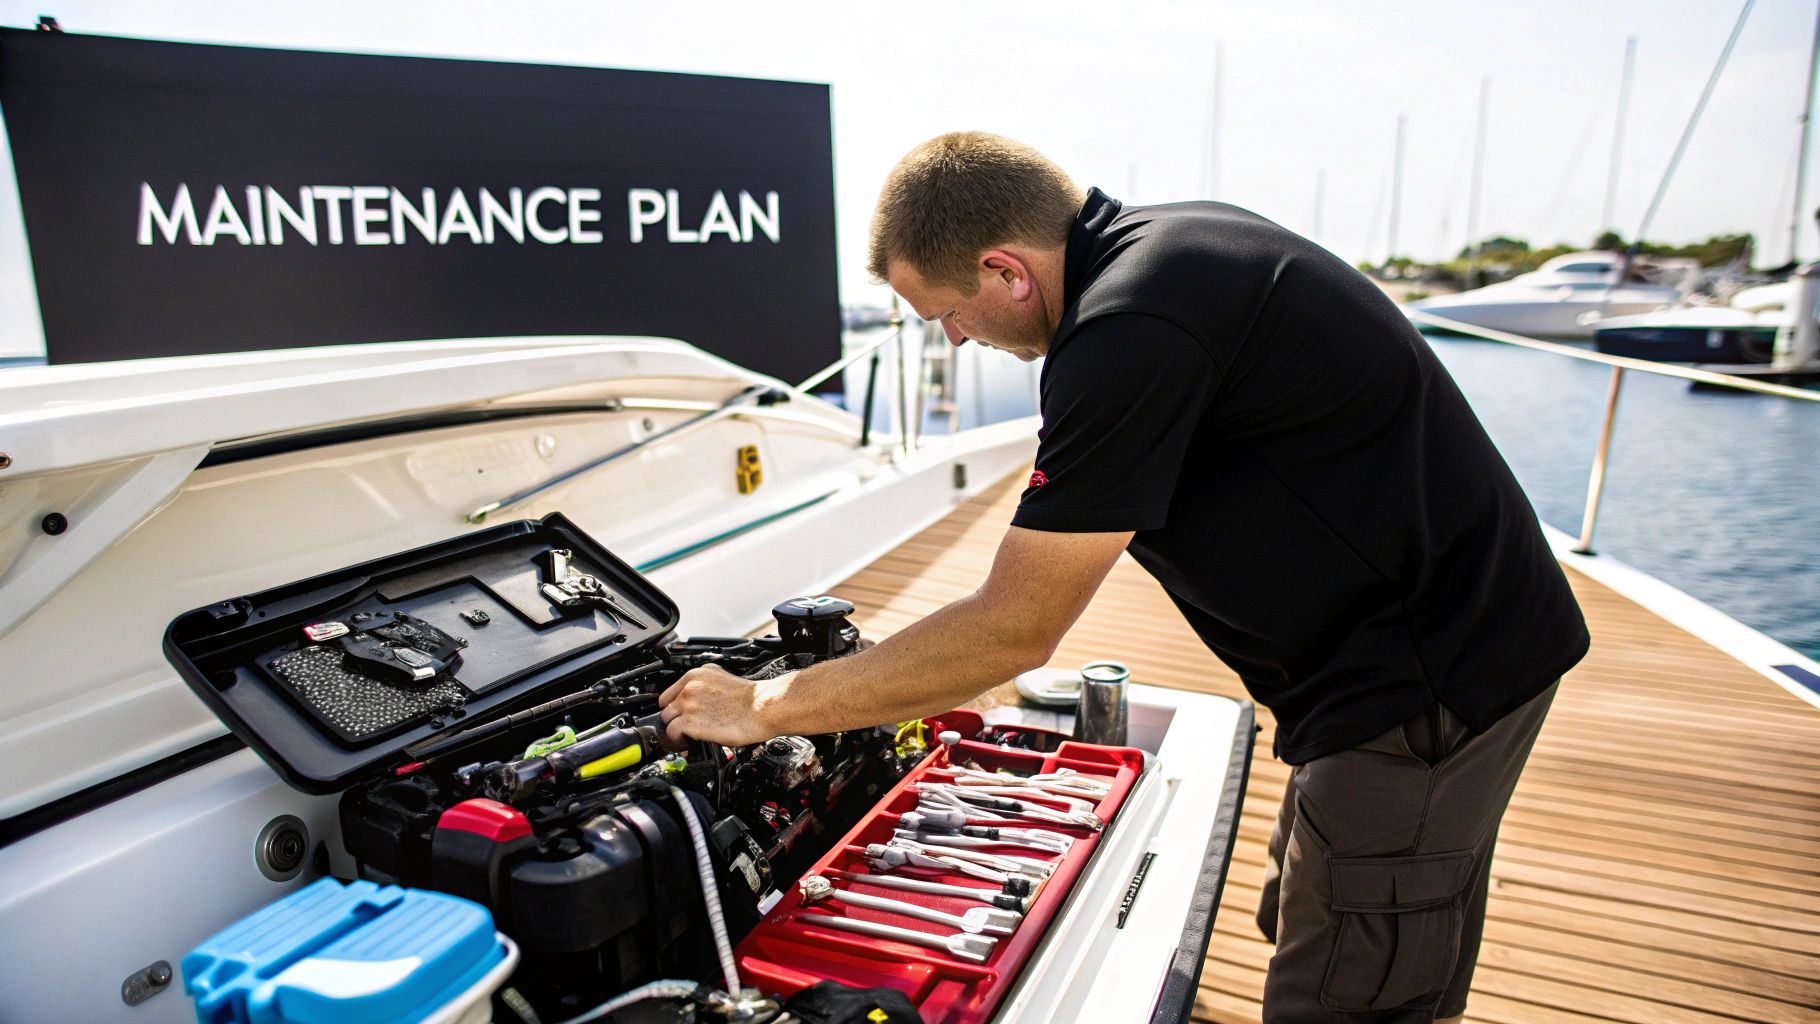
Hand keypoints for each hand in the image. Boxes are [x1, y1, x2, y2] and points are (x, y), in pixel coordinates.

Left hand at [657, 663, 781, 746]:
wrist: (761, 708)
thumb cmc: (751, 698)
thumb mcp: (722, 679)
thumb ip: (704, 687)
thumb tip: (699, 700)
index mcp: (696, 675)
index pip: (669, 693)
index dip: (674, 706)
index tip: (679, 714)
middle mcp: (689, 688)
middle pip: (667, 708)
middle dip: (676, 719)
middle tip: (686, 728)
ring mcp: (688, 705)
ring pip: (667, 721)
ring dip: (676, 730)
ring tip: (687, 737)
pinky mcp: (689, 723)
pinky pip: (672, 733)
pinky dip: (679, 740)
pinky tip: (688, 742)